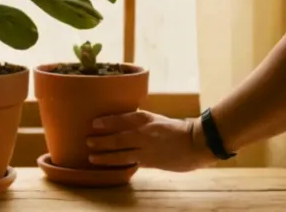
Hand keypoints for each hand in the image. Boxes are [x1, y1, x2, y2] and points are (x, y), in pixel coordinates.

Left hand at [86, 111, 216, 171]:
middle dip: (101, 140)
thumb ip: (140, 122)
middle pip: (118, 137)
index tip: (94, 123)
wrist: (197, 142)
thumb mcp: (157, 120)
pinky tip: (110, 167)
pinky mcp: (151, 162)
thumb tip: (122, 123)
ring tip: (92, 157)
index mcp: (145, 119)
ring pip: (121, 153)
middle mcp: (144, 133)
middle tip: (88, 141)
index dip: (107, 122)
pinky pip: (131, 163)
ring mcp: (147, 149)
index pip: (121, 119)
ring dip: (105, 156)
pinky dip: (120, 165)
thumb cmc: (177, 129)